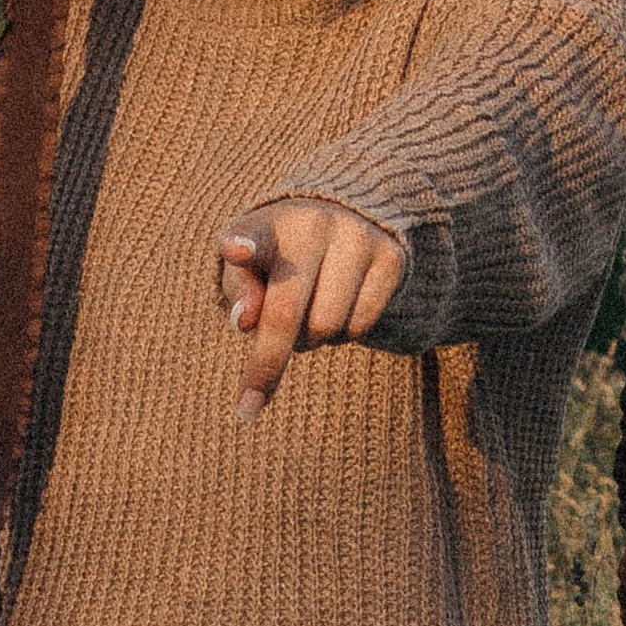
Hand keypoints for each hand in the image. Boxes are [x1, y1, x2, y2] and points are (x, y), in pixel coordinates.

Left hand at [215, 202, 407, 418]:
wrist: (347, 219)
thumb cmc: (280, 257)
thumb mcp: (250, 270)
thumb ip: (239, 293)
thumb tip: (245, 321)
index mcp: (268, 224)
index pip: (252, 235)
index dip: (243, 246)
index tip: (234, 250)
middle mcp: (313, 224)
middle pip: (285, 314)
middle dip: (266, 365)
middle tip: (248, 406)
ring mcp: (357, 239)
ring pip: (326, 327)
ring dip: (309, 341)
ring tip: (306, 315)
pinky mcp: (391, 259)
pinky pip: (360, 327)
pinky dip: (342, 335)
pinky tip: (337, 310)